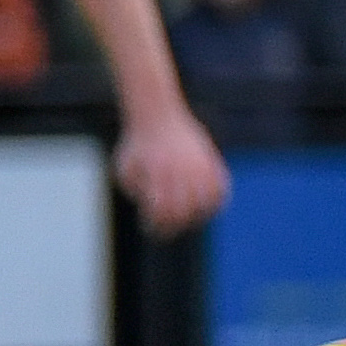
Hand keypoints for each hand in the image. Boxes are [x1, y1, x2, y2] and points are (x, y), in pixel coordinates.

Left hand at [112, 107, 227, 235]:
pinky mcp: (211, 160)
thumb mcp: (125, 168)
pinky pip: (220, 189)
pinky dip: (216, 201)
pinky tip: (206, 207)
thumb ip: (137, 191)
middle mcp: (180, 171)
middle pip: (183, 210)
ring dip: (196, 215)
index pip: (162, 210)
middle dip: (174, 224)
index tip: (152, 230)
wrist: (157, 114)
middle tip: (167, 229)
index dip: (157, 225)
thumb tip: (152, 210)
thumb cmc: (137, 145)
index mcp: (157, 174)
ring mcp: (199, 166)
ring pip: (205, 202)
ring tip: (187, 218)